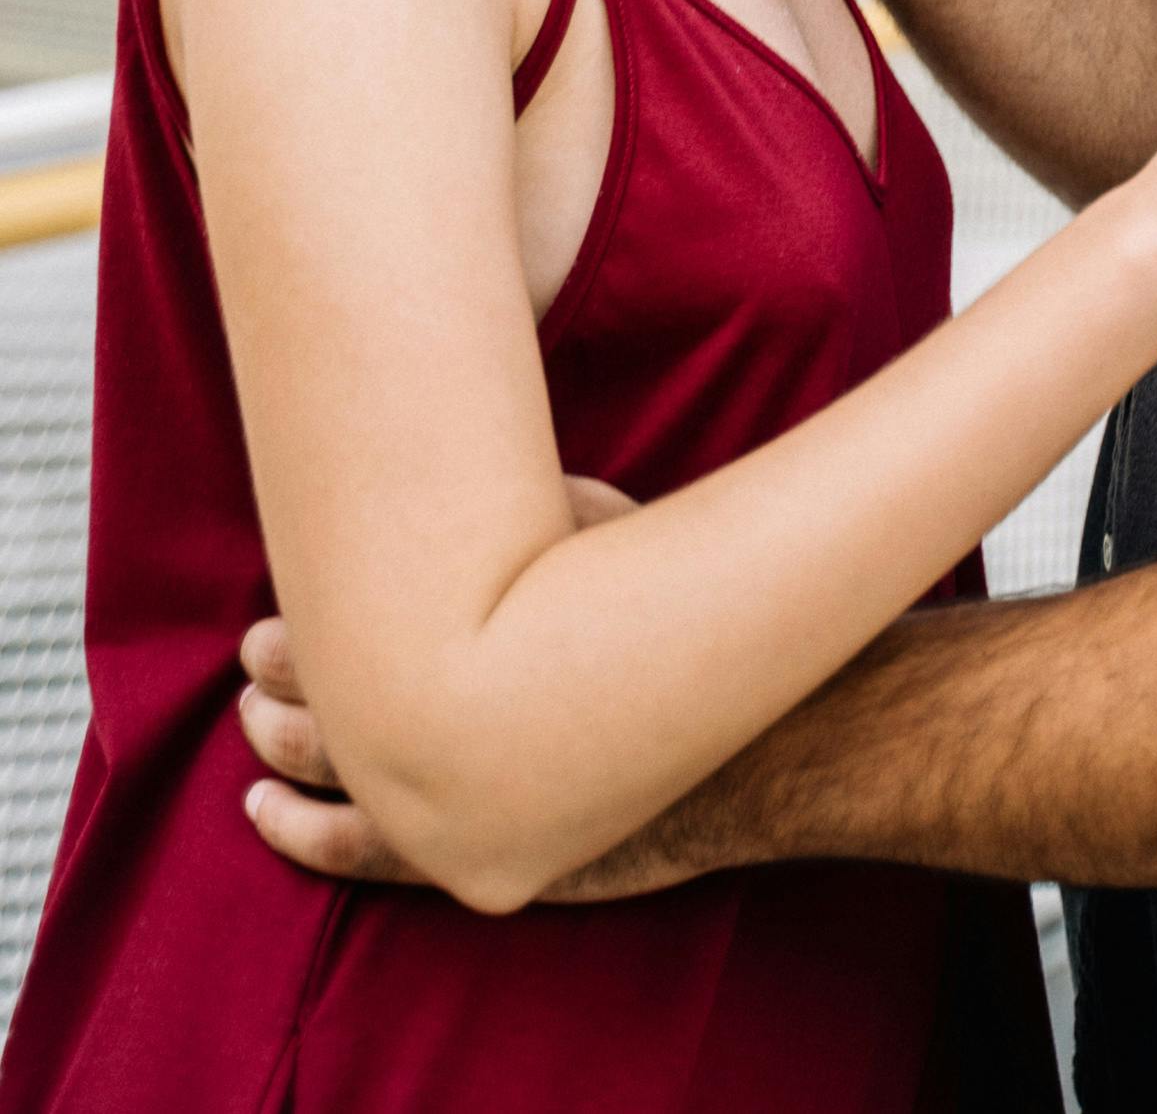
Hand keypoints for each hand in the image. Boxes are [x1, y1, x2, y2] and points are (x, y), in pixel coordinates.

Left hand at [241, 475, 638, 894]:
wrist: (742, 753)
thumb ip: (534, 509)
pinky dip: (305, 835)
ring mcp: (461, 811)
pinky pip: (365, 857)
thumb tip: (463, 455)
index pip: (352, 650)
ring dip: (283, 751)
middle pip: (335, 712)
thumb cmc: (674, 632)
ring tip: (252, 722)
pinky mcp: (472, 864)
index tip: (264, 630)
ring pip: (337, 785)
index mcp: (477, 653)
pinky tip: (266, 811)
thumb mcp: (605, 540)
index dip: (299, 643)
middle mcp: (459, 737)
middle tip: (254, 656)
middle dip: (283, 684)